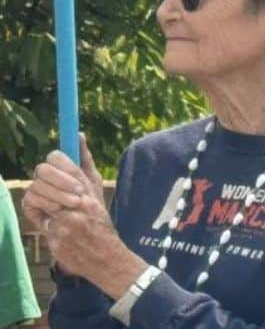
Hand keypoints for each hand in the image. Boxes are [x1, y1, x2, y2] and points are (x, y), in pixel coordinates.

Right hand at [20, 135, 100, 226]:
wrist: (86, 234)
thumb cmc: (91, 206)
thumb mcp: (92, 180)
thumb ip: (84, 158)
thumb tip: (79, 134)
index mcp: (61, 170)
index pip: (55, 156)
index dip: (65, 165)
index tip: (79, 178)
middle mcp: (47, 178)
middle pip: (42, 168)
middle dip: (62, 181)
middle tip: (78, 194)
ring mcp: (37, 192)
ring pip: (37, 184)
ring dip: (58, 195)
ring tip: (73, 205)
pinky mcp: (30, 207)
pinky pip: (30, 198)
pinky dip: (46, 204)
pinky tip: (58, 211)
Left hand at [22, 137, 145, 296]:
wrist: (105, 255)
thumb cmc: (98, 220)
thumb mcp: (95, 190)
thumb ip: (84, 163)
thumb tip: (78, 134)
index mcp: (86, 185)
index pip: (58, 159)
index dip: (51, 163)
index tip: (53, 171)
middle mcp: (79, 198)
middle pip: (42, 174)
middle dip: (40, 182)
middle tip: (48, 193)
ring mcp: (67, 217)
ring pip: (34, 194)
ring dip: (39, 202)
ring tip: (50, 210)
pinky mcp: (57, 234)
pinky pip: (36, 217)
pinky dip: (40, 219)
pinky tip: (51, 224)